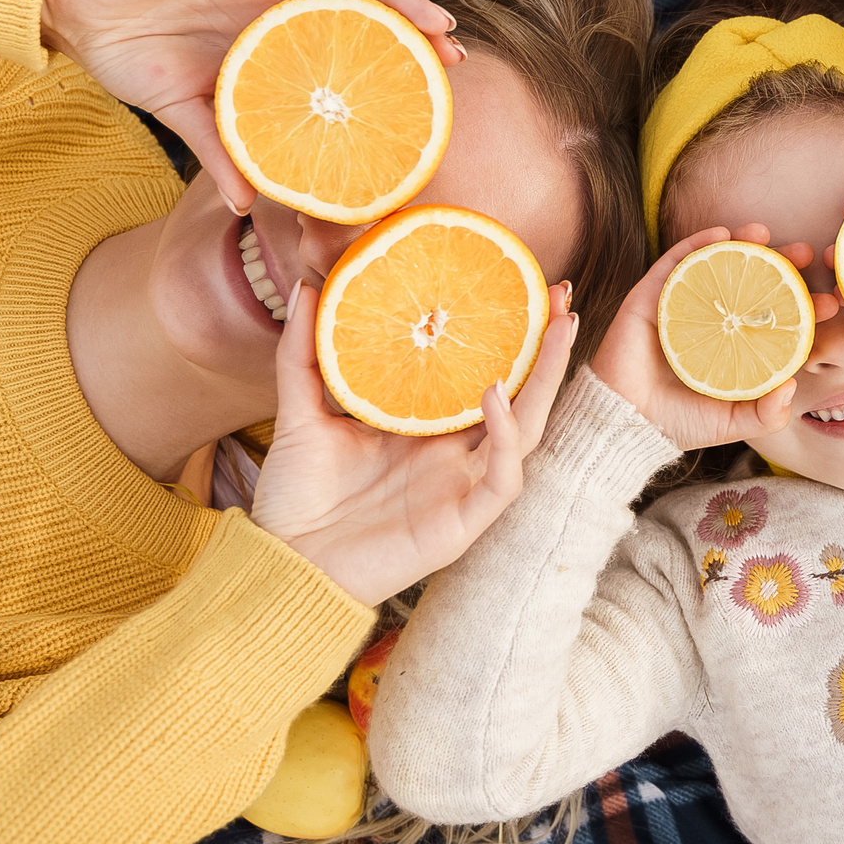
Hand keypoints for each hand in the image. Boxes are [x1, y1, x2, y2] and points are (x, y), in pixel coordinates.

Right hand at [39, 0, 463, 211]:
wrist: (71, 8)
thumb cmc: (126, 55)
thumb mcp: (181, 111)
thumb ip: (218, 150)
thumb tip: (248, 204)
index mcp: (268, 39)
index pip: (342, 49)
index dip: (387, 66)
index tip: (434, 95)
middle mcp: (273, 1)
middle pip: (357, 12)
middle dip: (408, 32)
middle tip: (456, 58)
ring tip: (435, 20)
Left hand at [248, 280, 578, 605]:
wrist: (282, 563)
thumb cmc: (297, 498)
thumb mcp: (301, 412)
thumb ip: (303, 353)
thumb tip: (307, 288)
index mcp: (427, 429)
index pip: (481, 373)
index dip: (506, 334)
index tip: (519, 281)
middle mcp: (455, 455)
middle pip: (521, 394)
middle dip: (548, 346)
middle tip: (560, 294)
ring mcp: (462, 487)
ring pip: (528, 428)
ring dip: (548, 379)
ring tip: (559, 328)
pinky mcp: (462, 523)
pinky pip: (503, 478)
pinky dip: (507, 435)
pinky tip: (497, 394)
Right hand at [589, 227, 839, 450]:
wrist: (626, 425)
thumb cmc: (678, 424)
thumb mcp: (733, 423)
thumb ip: (766, 413)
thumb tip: (793, 384)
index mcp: (733, 346)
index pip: (775, 318)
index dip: (804, 306)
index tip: (832, 302)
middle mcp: (711, 321)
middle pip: (752, 282)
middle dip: (781, 264)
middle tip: (807, 254)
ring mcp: (680, 305)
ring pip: (715, 264)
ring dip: (742, 243)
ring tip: (765, 231)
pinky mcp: (650, 297)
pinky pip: (674, 262)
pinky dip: (696, 244)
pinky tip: (721, 234)